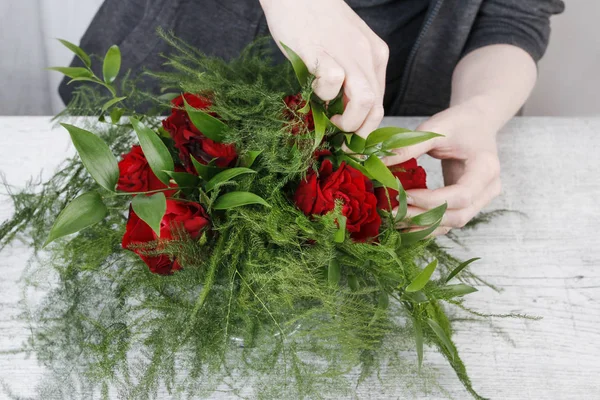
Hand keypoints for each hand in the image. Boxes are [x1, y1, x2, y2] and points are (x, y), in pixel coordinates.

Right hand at [259, 0, 388, 137]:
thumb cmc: (317, 21)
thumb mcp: (346, 46)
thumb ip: (351, 74)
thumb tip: (345, 110)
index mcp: (375, 55)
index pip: (380, 102)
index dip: (366, 127)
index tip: (351, 139)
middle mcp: (367, 55)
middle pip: (376, 107)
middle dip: (359, 132)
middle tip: (341, 137)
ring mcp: (346, 52)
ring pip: (364, 101)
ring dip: (347, 121)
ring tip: (330, 119)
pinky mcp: (321, 51)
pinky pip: (332, 82)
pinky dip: (322, 93)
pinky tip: (313, 87)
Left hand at [384, 102, 501, 234]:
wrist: (477, 123)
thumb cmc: (458, 123)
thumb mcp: (435, 129)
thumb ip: (409, 146)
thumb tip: (379, 164)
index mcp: (486, 168)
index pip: (461, 195)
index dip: (431, 200)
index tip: (403, 195)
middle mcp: (489, 189)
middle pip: (458, 216)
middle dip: (423, 217)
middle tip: (393, 212)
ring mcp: (481, 200)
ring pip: (453, 224)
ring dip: (423, 225)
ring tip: (395, 218)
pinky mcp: (470, 205)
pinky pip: (449, 221)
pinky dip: (427, 224)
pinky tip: (405, 220)